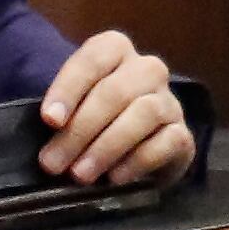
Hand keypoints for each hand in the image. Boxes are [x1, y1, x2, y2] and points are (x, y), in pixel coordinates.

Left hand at [39, 32, 192, 184]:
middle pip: (117, 91)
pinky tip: (115, 177)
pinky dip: (138, 160)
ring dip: (108, 146)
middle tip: (53, 163)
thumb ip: (57, 113)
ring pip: (145, 112)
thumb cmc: (91, 123)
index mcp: (116, 52)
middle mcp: (147, 70)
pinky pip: (168, 141)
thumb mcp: (69, 109)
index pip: (95, 58)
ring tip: (80, 174)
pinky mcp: (183, 135)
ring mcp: (169, 102)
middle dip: (81, 130)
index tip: (49, 120)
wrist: (133, 153)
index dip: (70, 87)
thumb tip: (45, 129)